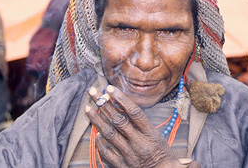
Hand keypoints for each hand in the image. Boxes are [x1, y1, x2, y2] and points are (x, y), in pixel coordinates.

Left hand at [85, 85, 199, 167]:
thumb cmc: (159, 151)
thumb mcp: (155, 133)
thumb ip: (140, 121)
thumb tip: (121, 104)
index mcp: (150, 133)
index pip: (134, 112)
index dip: (121, 98)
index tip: (109, 88)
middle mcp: (139, 143)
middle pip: (118, 120)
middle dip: (104, 104)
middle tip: (93, 92)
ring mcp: (129, 155)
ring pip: (110, 134)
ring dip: (97, 120)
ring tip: (88, 108)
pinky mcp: (122, 166)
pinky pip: (107, 153)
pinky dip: (100, 142)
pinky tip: (95, 132)